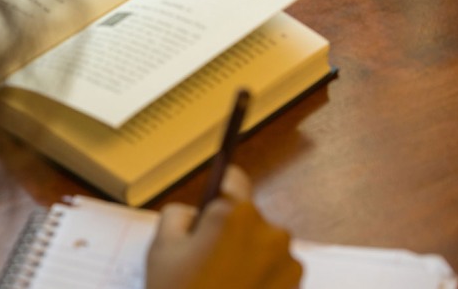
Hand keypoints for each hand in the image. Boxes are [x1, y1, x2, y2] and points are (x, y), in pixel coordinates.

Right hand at [146, 165, 301, 288]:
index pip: (233, 179)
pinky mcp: (296, 285)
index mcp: (234, 215)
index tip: (214, 198)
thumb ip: (178, 215)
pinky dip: (261, 275)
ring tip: (223, 281)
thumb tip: (195, 213)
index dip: (220, 187)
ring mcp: (287, 260)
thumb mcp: (162, 248)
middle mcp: (268, 230)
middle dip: (230, 230)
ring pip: (262, 243)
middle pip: (247, 216)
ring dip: (248, 253)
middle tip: (206, 258)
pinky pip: (275, 267)